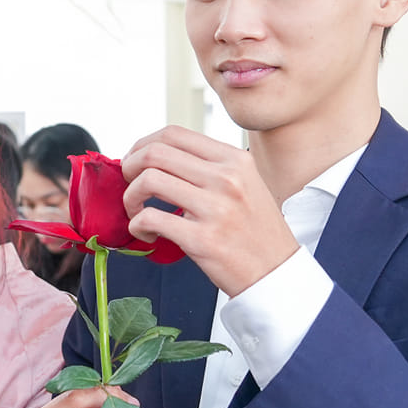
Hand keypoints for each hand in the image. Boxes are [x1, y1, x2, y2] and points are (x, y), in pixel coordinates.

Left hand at [121, 126, 299, 296]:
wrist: (277, 273)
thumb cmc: (256, 231)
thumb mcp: (246, 184)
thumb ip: (211, 167)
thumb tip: (160, 157)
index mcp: (235, 160)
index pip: (174, 134)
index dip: (143, 144)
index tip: (135, 161)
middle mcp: (226, 178)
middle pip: (155, 153)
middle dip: (130, 167)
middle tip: (130, 185)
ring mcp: (215, 208)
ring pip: (148, 181)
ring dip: (131, 198)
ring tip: (137, 212)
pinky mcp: (202, 239)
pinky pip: (150, 218)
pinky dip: (137, 226)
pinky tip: (148, 235)